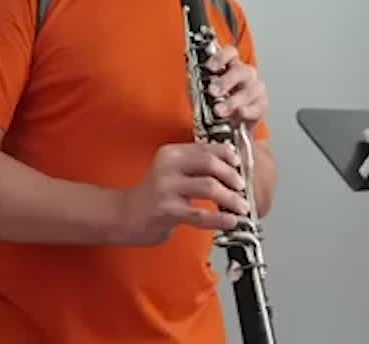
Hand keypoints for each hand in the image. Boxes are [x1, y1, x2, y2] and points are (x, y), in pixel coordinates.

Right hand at [116, 142, 249, 245]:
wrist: (126, 215)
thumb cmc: (155, 195)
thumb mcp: (172, 171)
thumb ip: (196, 165)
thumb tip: (231, 164)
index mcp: (172, 153)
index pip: (207, 148)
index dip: (228, 156)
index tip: (239, 165)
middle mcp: (168, 167)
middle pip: (211, 164)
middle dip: (232, 176)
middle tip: (242, 187)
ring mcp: (166, 188)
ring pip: (209, 187)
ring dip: (230, 198)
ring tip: (241, 207)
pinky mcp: (167, 211)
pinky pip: (200, 214)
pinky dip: (219, 218)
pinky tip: (230, 221)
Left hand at [205, 45, 268, 133]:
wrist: (233, 123)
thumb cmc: (219, 102)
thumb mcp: (205, 91)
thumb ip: (199, 83)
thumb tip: (187, 80)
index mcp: (230, 66)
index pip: (230, 53)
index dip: (221, 57)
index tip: (210, 67)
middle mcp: (245, 75)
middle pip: (241, 71)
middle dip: (226, 81)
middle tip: (213, 91)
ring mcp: (255, 89)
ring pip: (250, 89)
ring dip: (234, 100)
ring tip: (219, 110)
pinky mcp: (261, 105)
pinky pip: (259, 106)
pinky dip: (249, 110)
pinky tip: (240, 113)